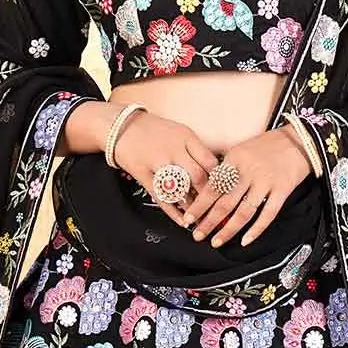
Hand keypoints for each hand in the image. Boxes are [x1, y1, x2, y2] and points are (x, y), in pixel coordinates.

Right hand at [112, 110, 220, 227]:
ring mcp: (157, 162)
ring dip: (192, 207)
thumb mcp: (180, 132)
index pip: (210, 161)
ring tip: (200, 217)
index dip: (219, 179)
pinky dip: (174, 212)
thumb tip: (215, 175)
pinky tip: (182, 220)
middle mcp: (173, 149)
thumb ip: (197, 151)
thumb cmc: (155, 131)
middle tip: (214, 207)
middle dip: (207, 196)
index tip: (223, 191)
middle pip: (197, 176)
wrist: (123, 126)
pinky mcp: (143, 174)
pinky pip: (161, 197)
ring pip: (180, 190)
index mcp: (186, 137)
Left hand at [181, 127, 311, 247]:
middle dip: (209, 222)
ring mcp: (266, 182)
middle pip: (225, 202)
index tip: (189, 218)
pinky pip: (267, 214)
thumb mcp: (240, 150)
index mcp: (234, 160)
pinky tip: (245, 241)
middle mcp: (249, 171)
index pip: (212, 186)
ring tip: (217, 241)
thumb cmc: (267, 146)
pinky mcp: (282, 190)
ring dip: (228, 230)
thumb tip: (207, 191)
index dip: (199, 205)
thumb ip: (226, 169)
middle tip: (198, 235)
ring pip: (243, 212)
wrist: (299, 140)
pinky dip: (256, 230)